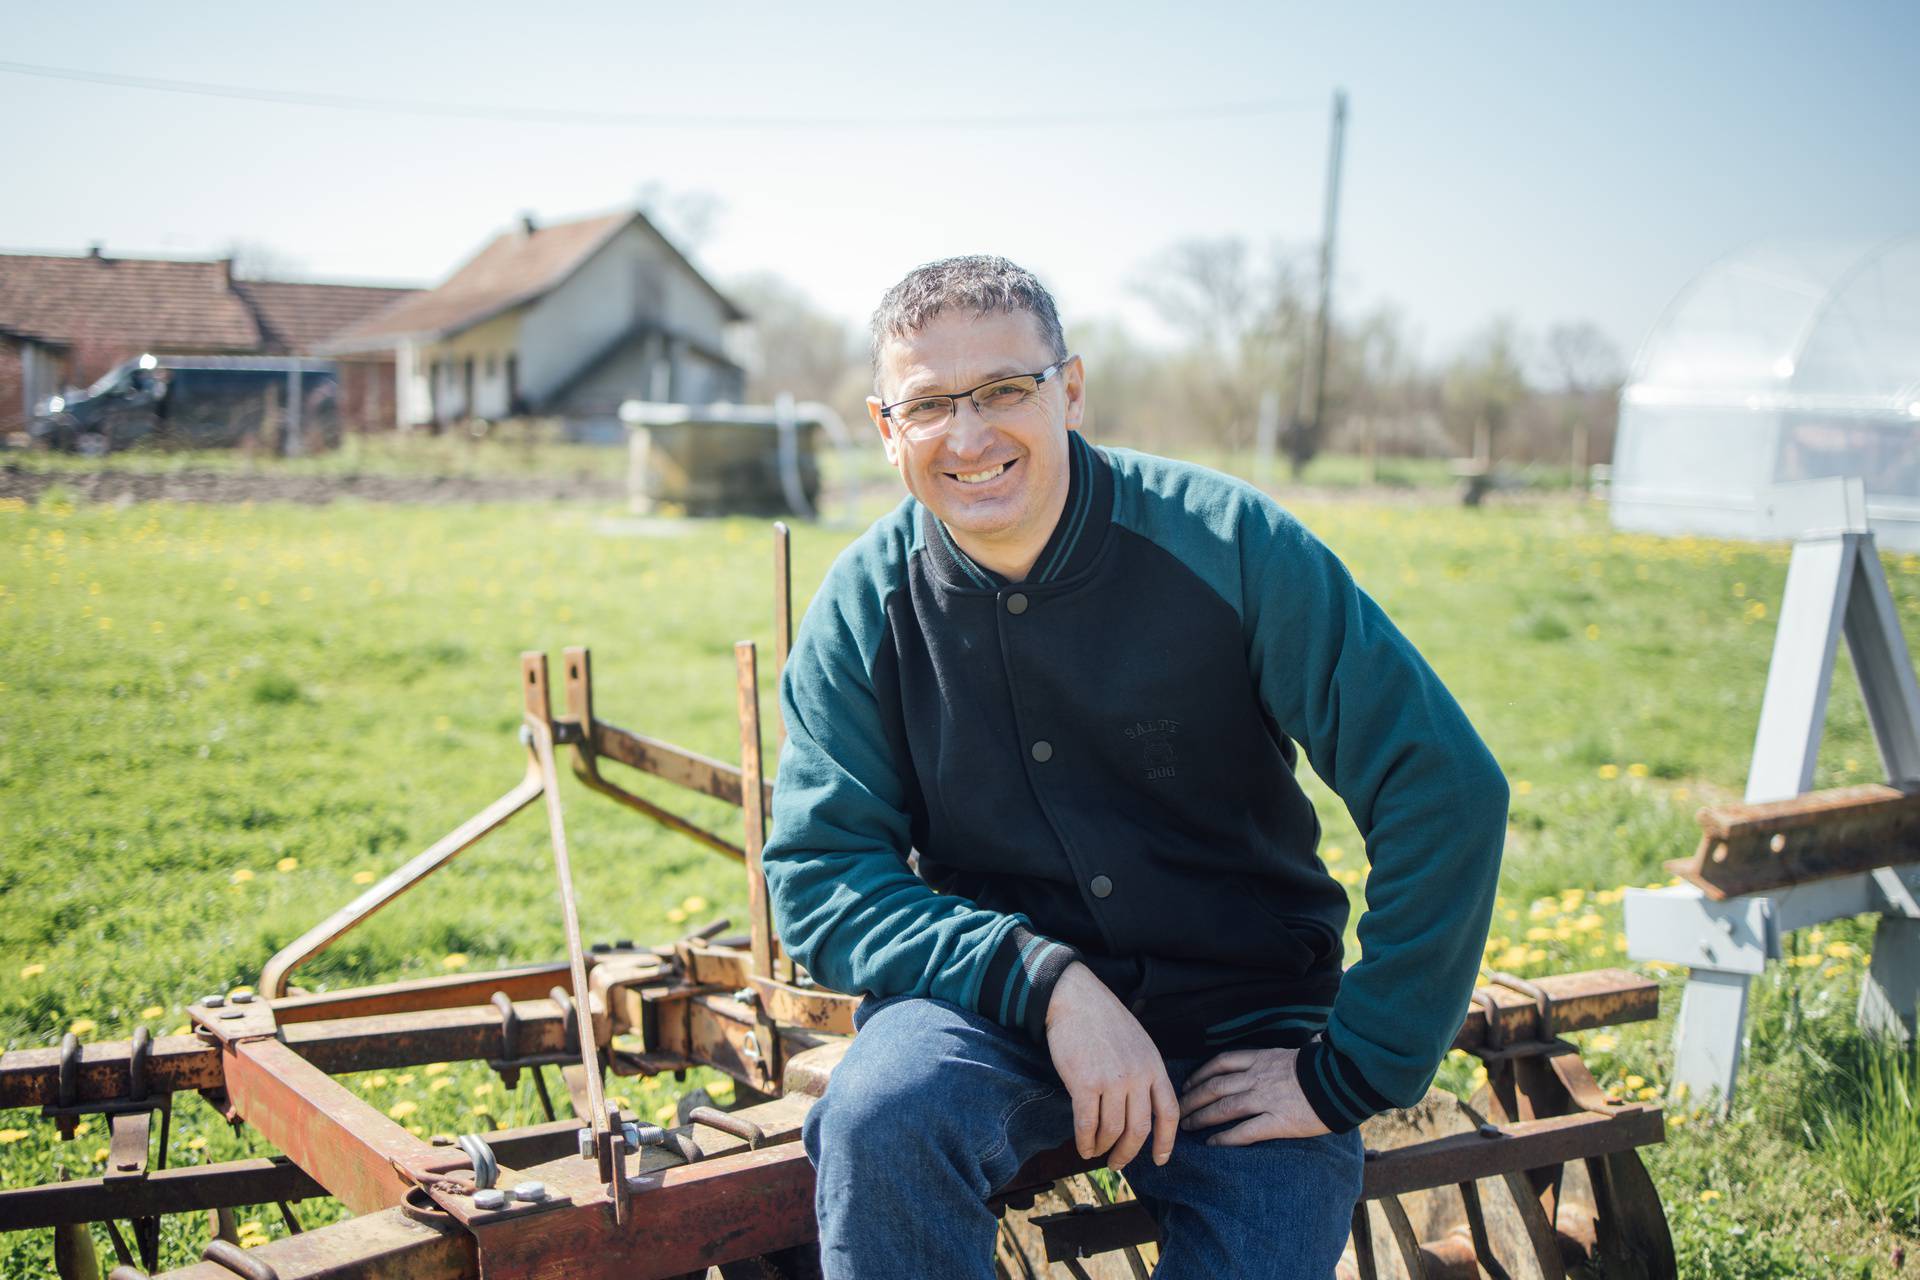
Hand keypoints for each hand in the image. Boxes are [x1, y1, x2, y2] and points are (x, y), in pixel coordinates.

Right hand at [1043, 962, 1178, 1169]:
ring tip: (1096, 1153)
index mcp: (1154, 1066)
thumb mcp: (1138, 1042)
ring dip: (1104, 1148)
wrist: (1075, 998)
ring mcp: (1111, 1080)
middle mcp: (1137, 1075)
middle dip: (1129, 1153)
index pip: (1169, 1112)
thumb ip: (1144, 1072)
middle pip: (1140, 1129)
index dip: (1166, 1142)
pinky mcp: (1084, 1083)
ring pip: (1112, 1130)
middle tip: (1118, 1163)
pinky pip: (1087, 1124)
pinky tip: (1083, 1146)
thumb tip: (1141, 1108)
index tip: (1160, 1160)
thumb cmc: (1104, 1019)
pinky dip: (1085, 1141)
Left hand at [1177, 1047, 1330, 1144]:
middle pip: (1215, 1087)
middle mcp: (1257, 1077)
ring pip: (1223, 1108)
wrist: (1344, 1080)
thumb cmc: (1326, 1067)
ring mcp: (1265, 1099)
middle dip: (1193, 1099)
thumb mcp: (1298, 1051)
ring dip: (1201, 1117)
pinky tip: (1212, 1144)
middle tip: (1180, 1109)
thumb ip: (1284, 1055)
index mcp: (1262, 1058)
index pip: (1221, 1062)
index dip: (1201, 1073)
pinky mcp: (1277, 1122)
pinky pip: (1243, 1132)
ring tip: (1188, 1126)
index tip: (1190, 1082)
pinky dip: (1224, 1138)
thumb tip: (1301, 1041)